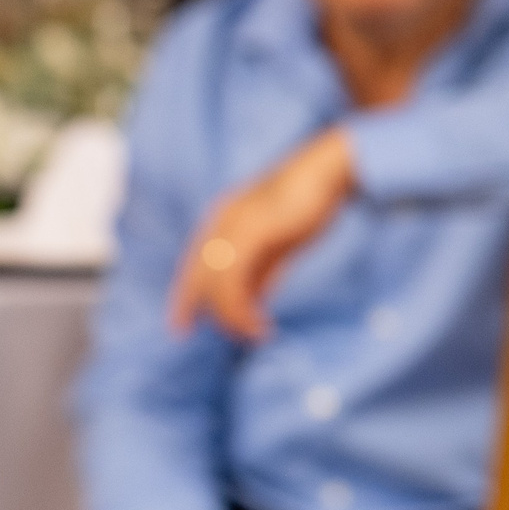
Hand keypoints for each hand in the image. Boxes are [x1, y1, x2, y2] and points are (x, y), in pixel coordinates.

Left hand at [166, 128, 355, 341]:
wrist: (328, 173)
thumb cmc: (307, 205)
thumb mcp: (279, 245)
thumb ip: (262, 271)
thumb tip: (252, 301)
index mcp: (222, 224)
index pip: (195, 267)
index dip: (185, 297)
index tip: (180, 326)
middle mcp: (220, 225)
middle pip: (198, 277)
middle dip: (200, 311)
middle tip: (223, 336)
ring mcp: (232, 226)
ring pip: (215, 283)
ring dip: (231, 316)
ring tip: (253, 333)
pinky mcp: (250, 231)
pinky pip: (233, 278)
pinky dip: (242, 307)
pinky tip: (259, 322)